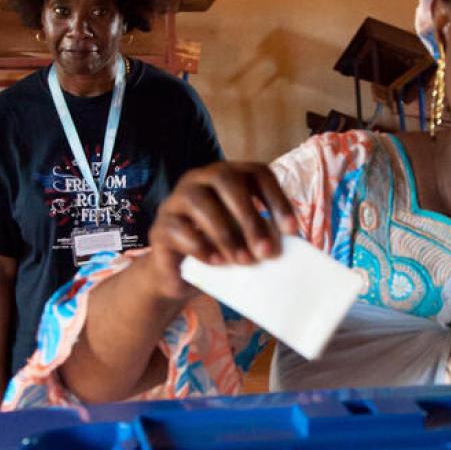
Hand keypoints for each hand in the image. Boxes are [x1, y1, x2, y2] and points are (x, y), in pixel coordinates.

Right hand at [140, 162, 297, 300]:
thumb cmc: (219, 252)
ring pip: (199, 202)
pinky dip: (201, 247)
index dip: (276, 198)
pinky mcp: (160, 226)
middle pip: (226, 180)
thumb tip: (281, 247)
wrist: (178, 277)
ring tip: (244, 261)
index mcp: (227, 177)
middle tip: (266, 252)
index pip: (256, 172)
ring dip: (225, 234)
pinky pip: (178, 229)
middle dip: (249, 216)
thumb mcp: (244, 242)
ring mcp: (176, 200)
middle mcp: (200, 180)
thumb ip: (261, 237)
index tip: (290, 231)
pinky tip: (217, 263)